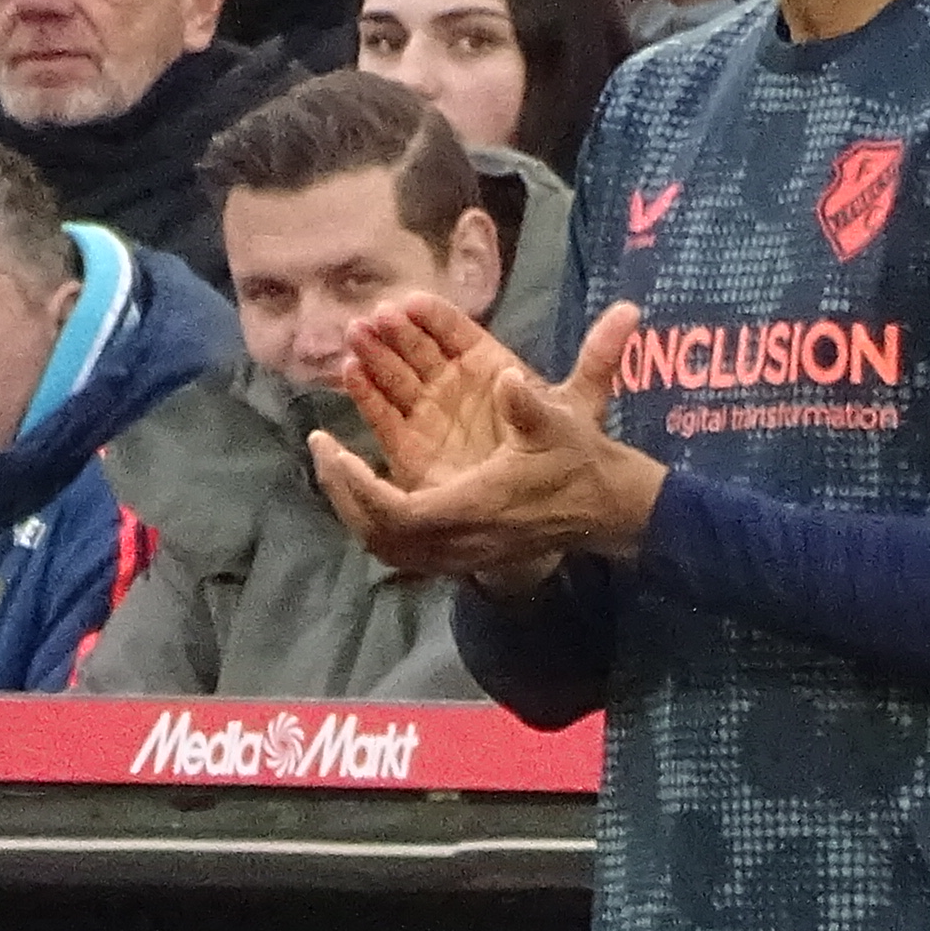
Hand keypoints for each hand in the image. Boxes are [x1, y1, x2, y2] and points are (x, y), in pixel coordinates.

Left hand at [310, 302, 659, 591]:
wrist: (606, 510)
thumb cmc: (579, 462)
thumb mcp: (561, 425)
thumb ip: (529, 404)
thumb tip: (507, 376)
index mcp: (475, 509)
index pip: (398, 512)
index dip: (358, 486)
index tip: (334, 449)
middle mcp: (460, 541)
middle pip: (379, 533)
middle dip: (343, 491)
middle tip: (322, 449)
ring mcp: (459, 554)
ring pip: (385, 544)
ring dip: (353, 503)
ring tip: (333, 462)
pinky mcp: (460, 554)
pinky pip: (402, 545)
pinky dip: (374, 516)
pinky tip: (363, 484)